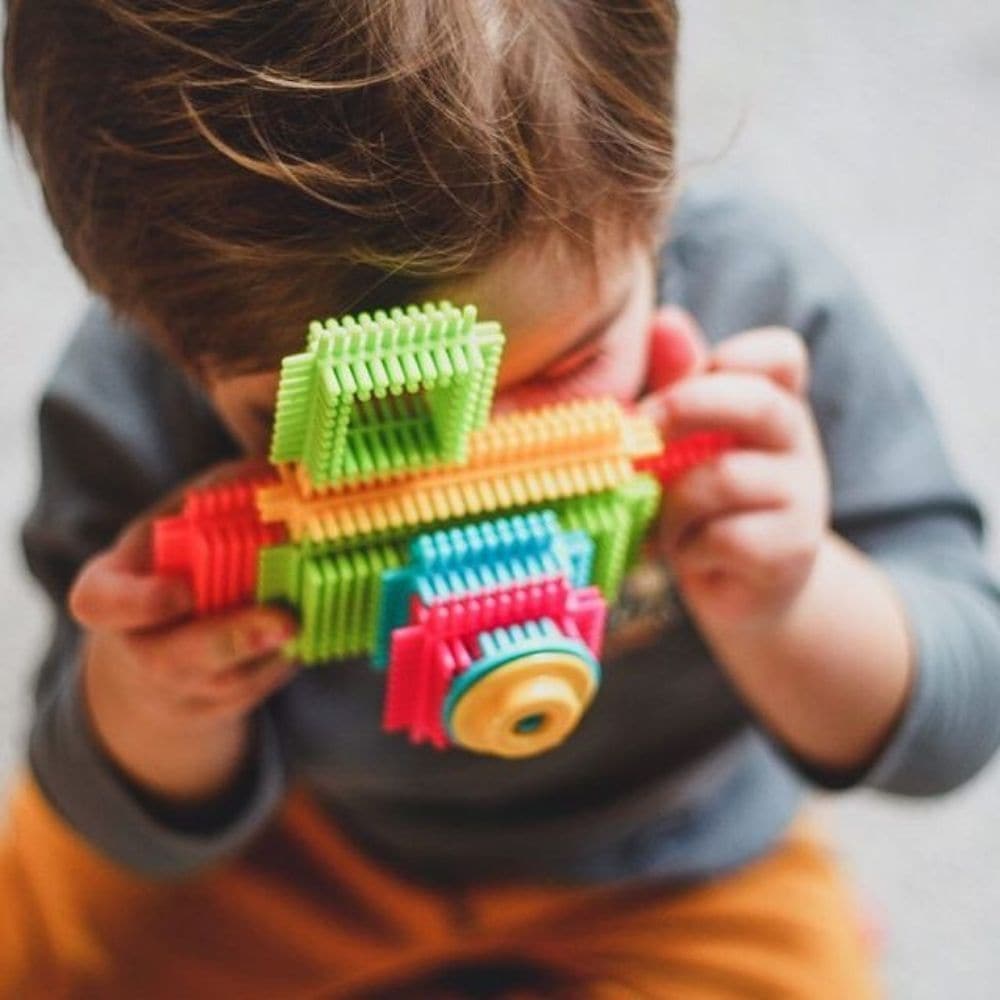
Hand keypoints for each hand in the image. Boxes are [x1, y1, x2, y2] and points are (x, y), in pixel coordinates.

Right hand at [69, 459, 297, 801]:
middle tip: (283, 620)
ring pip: (231, 681)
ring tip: (307, 619)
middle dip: (232, 639)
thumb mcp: (174, 524)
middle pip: (176, 660)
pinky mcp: (222, 707)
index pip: (103, 604)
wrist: (162, 649)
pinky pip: (260, 688)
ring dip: (274, 651)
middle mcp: (138, 650)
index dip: (142, 602)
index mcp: (110, 597)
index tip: (185, 590)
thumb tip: (273, 466)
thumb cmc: (170, 566)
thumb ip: (213, 497)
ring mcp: (181, 688)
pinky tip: (309, 629)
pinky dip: (289, 660)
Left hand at [639, 308, 830, 634]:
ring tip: (662, 519)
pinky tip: (687, 553)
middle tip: (642, 429)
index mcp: (772, 403)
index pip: (781, 355)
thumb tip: (665, 319)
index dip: (735, 356)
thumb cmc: (702, 500)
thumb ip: (678, 381)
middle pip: (758, 403)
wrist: (741, 587)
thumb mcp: (686, 440)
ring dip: (676, 501)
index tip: (685, 380)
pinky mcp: (790, 552)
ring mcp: (801, 499)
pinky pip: (725, 537)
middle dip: (686, 407)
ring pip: (727, 478)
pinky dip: (689, 547)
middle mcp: (795, 444)